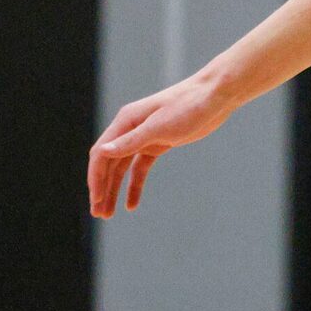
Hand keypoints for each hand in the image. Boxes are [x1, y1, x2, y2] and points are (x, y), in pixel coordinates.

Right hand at [87, 72, 235, 216]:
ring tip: (109, 213)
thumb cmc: (188, 106)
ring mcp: (144, 137)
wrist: (215, 96)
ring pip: (122, 168)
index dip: (96, 178)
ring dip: (114, 189)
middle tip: (99, 214)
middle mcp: (130, 129)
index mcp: (125, 122)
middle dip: (102, 188)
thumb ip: (131, 141)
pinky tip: (131, 204)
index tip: (96, 200)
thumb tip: (103, 152)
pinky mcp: (159, 144)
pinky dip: (135, 185)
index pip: (101, 154)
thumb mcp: (159, 127)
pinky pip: (140, 168)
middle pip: (109, 164)